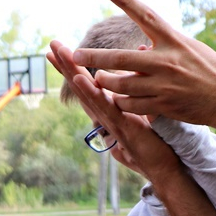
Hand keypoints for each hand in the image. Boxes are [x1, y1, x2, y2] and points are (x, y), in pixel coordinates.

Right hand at [48, 41, 181, 182]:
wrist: (165, 170)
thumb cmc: (155, 147)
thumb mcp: (143, 117)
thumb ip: (134, 103)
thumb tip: (129, 88)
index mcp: (110, 111)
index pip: (88, 87)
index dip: (73, 69)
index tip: (60, 51)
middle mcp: (106, 115)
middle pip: (82, 87)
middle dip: (66, 65)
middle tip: (51, 44)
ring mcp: (112, 121)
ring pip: (88, 93)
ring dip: (72, 71)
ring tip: (58, 53)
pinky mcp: (123, 127)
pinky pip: (105, 108)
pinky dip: (91, 93)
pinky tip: (79, 79)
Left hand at [67, 0, 215, 132]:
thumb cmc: (213, 72)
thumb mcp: (191, 51)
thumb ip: (164, 48)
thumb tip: (140, 48)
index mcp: (175, 42)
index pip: (147, 16)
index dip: (127, 1)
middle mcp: (168, 61)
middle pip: (121, 58)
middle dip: (94, 56)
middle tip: (75, 53)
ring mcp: (165, 86)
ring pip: (122, 84)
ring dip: (106, 82)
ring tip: (98, 78)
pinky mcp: (165, 106)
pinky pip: (133, 105)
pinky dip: (121, 101)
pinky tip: (117, 99)